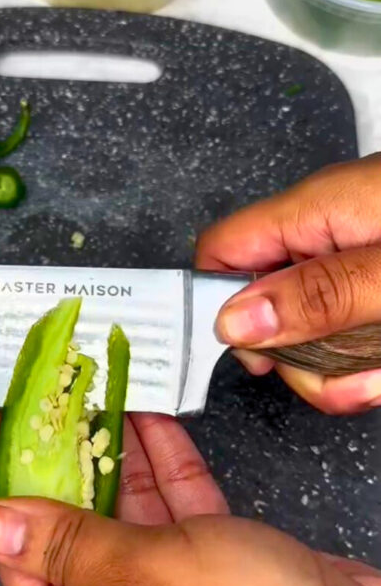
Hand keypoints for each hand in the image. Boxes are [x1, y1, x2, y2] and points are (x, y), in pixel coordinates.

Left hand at [0, 413, 380, 585]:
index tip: (1, 423)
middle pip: (73, 528)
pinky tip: (152, 421)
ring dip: (117, 454)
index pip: (19, 554)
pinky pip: (178, 511)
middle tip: (55, 396)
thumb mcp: (143, 578)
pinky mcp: (220, 573)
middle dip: (65, 459)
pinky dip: (167, 467)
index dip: (6, 484)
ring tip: (97, 393)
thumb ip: (64, 546)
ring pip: (129, 512)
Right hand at [196, 153, 380, 412]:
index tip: (258, 357)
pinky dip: (370, 366)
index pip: (220, 253)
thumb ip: (319, 294)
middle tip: (351, 374)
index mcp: (316, 211)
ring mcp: (354, 266)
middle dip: (302, 361)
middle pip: (266, 312)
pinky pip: (350, 340)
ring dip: (344, 372)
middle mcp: (327, 237)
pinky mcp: (374, 289)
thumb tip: (234, 320)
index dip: (220, 308)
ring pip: (311, 338)